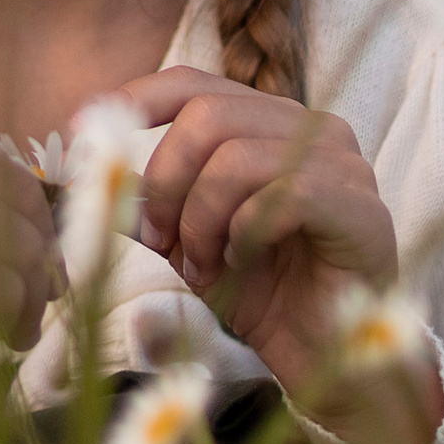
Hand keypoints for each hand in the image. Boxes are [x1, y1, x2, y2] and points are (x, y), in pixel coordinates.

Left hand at [118, 68, 441, 443]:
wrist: (327, 360)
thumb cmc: (264, 295)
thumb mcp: (186, 243)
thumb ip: (146, 208)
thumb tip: (92, 176)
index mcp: (269, 124)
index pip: (194, 83)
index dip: (136, 100)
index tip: (82, 132)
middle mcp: (312, 128)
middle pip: (208, 114)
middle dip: (165, 181)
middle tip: (160, 242)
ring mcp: (344, 164)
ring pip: (237, 156)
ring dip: (199, 219)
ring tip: (200, 267)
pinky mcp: (361, 208)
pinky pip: (283, 195)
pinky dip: (241, 232)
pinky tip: (237, 263)